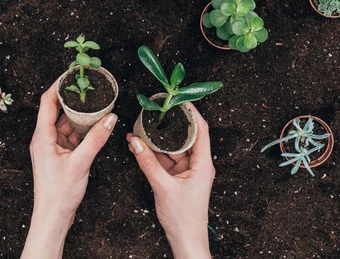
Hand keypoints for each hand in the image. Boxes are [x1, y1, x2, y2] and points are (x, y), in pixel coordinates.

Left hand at [21, 82, 117, 258]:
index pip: (47, 102)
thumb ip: (96, 139)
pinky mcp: (59, 155)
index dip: (58, 85)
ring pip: (66, 123)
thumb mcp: (81, 163)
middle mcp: (44, 138)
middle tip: (89, 85)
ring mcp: (51, 147)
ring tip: (96, 102)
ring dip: (80, 115)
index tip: (71, 73)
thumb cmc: (59, 193)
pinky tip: (96, 125)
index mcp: (42, 136)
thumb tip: (111, 118)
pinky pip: (71, 136)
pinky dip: (82, 130)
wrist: (53, 217)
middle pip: (58, 110)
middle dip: (73, 98)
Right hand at [127, 103, 214, 258]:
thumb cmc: (183, 218)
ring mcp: (188, 170)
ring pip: (174, 147)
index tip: (179, 99)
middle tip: (157, 110)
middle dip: (170, 123)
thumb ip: (148, 163)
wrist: (185, 240)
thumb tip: (135, 141)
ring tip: (143, 127)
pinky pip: (167, 159)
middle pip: (186, 136)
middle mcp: (198, 164)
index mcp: (203, 163)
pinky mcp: (179, 177)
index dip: (191, 112)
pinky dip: (155, 153)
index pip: (201, 130)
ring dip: (159, 139)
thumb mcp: (162, 187)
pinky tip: (141, 146)